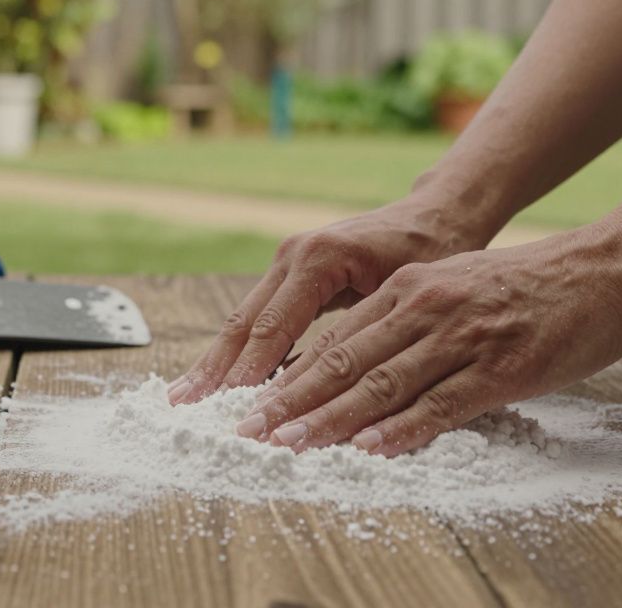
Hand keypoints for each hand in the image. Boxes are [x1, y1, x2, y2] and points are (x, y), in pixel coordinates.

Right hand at [169, 196, 490, 405]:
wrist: (436, 214)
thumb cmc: (431, 252)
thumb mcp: (400, 295)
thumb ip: (355, 337)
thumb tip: (316, 391)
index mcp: (318, 258)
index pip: (273, 325)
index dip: (249, 370)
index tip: (230, 406)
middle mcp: (293, 255)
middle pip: (244, 321)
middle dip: (214, 368)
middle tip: (185, 405)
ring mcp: (287, 261)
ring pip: (243, 319)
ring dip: (215, 361)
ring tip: (185, 396)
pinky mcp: (290, 273)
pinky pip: (259, 316)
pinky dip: (238, 350)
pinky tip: (219, 379)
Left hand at [233, 223, 621, 456]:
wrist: (606, 268)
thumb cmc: (526, 287)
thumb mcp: (453, 289)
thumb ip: (406, 324)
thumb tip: (360, 372)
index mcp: (407, 289)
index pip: (333, 340)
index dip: (286, 375)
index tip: (250, 405)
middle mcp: (424, 307)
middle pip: (342, 362)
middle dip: (289, 401)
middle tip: (249, 433)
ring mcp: (462, 336)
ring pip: (381, 383)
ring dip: (330, 420)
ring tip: (290, 445)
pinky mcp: (501, 366)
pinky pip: (442, 402)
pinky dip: (402, 428)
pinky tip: (370, 447)